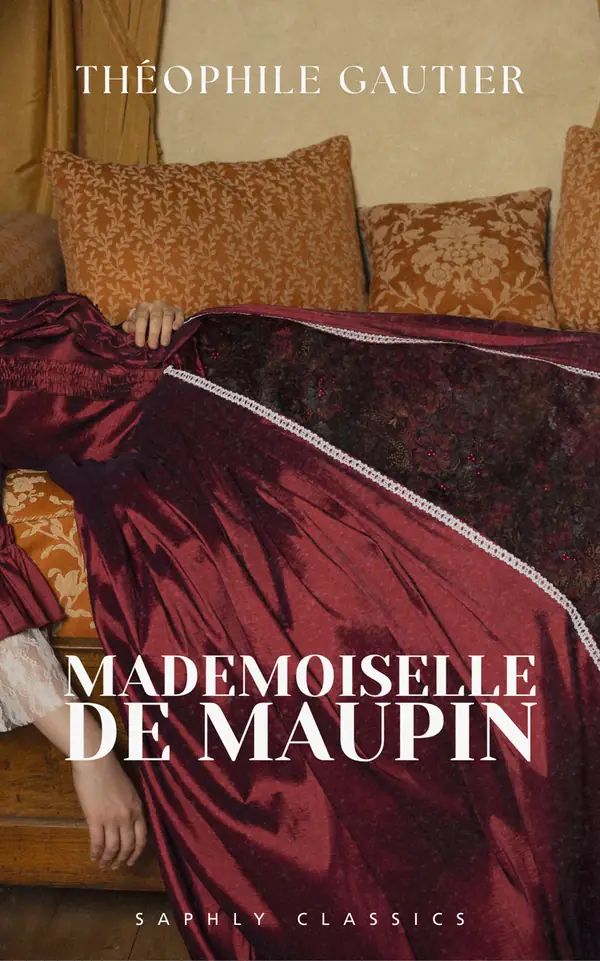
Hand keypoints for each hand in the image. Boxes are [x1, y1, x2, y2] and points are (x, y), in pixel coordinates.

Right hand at [72, 754, 147, 869]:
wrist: (96, 761)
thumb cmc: (110, 771)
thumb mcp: (128, 790)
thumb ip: (129, 807)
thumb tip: (125, 824)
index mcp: (138, 807)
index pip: (142, 837)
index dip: (136, 852)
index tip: (131, 860)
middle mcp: (127, 816)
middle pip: (128, 846)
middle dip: (122, 860)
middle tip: (116, 867)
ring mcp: (112, 818)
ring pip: (113, 848)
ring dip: (108, 860)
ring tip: (103, 865)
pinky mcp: (95, 819)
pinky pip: (97, 842)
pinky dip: (95, 853)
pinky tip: (93, 857)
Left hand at [122, 300, 184, 348]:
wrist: (158, 312)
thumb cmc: (144, 321)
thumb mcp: (135, 323)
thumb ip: (130, 326)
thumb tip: (128, 327)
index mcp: (143, 307)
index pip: (141, 318)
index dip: (140, 332)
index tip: (140, 344)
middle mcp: (155, 305)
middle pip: (155, 318)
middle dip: (154, 333)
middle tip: (153, 346)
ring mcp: (167, 307)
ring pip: (167, 317)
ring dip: (166, 331)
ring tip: (164, 344)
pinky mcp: (178, 310)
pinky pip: (179, 314)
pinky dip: (178, 321)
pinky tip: (175, 329)